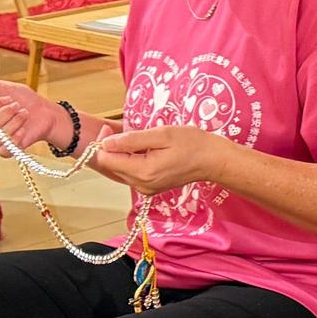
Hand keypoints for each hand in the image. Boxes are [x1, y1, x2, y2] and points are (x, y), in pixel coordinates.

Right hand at [0, 80, 62, 155]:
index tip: (8, 98)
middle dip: (4, 114)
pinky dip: (14, 139)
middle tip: (17, 105)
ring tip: (24, 113)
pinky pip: (4, 150)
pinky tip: (23, 129)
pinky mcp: (6, 151)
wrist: (42, 110)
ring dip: (13, 122)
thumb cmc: (18, 98)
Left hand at [90, 126, 220, 196]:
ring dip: (120, 154)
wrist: (213, 160)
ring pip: (118, 170)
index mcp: (143, 172)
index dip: (103, 142)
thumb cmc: (193, 144)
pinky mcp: (149, 188)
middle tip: (121, 129)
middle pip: (110, 166)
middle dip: (111, 147)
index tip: (110, 128)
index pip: (106, 160)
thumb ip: (132, 140)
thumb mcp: (162, 134)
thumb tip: (106, 143)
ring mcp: (145, 189)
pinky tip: (142, 150)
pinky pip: (129, 174)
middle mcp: (141, 185)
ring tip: (136, 139)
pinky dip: (129, 160)